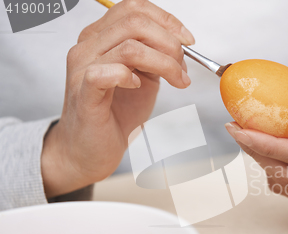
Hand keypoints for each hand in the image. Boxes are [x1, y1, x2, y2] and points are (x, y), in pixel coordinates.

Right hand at [41, 0, 194, 197]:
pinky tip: (138, 86)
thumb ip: (155, 58)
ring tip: (176, 81)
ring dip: (163, 63)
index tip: (188, 40)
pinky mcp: (84, 93)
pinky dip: (129, 77)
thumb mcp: (143, 78)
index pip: (133, 8)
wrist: (91, 149)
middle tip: (183, 68)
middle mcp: (88, 46)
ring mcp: (82, 68)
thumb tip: (181, 46)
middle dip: (170, 43)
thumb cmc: (115, 114)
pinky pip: (105, 73)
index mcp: (101, 37)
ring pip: (129, 47)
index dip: (166, 20)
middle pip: (134, 22)